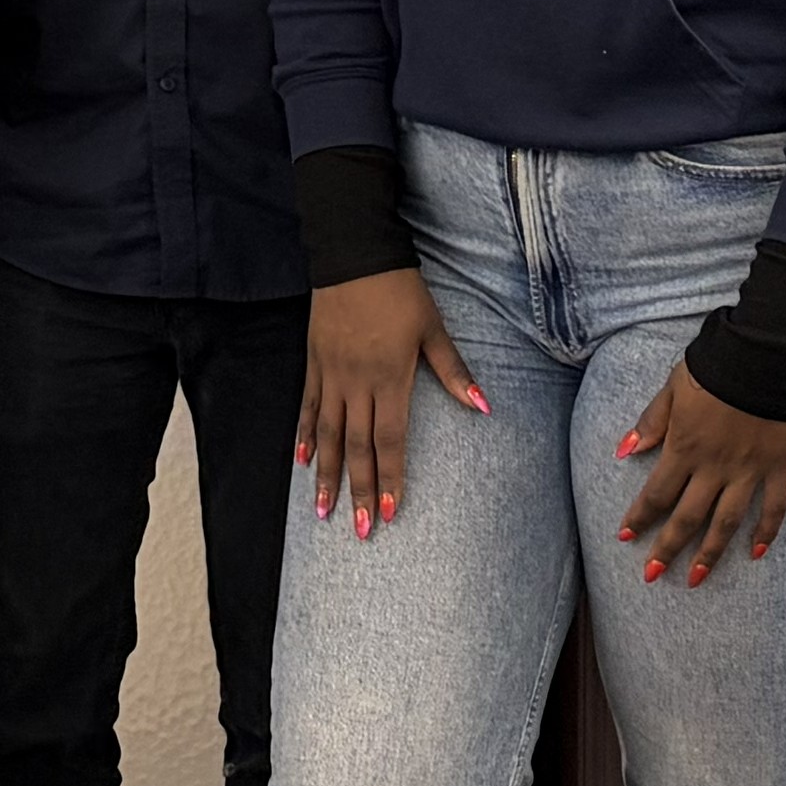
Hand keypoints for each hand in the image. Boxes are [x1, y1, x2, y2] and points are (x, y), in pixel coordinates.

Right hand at [299, 269, 485, 536]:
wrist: (353, 253)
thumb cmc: (400, 290)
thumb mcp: (433, 328)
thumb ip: (454, 371)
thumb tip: (485, 407)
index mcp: (390, 377)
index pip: (389, 439)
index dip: (390, 478)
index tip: (390, 514)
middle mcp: (357, 382)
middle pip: (356, 446)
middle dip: (358, 491)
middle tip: (359, 532)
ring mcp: (331, 373)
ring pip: (327, 433)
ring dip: (325, 474)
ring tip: (322, 511)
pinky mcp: (314, 361)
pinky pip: (307, 406)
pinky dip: (304, 435)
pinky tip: (301, 461)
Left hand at [615, 361, 785, 585]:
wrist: (766, 353)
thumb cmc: (716, 364)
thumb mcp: (673, 386)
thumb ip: (651, 421)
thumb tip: (624, 451)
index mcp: (684, 446)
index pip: (656, 492)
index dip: (639, 517)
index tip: (624, 538)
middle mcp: (714, 466)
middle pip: (687, 516)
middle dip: (667, 548)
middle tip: (653, 574)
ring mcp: (750, 470)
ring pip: (726, 521)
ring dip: (710, 552)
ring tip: (696, 578)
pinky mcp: (781, 467)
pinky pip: (773, 508)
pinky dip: (765, 532)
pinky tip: (755, 553)